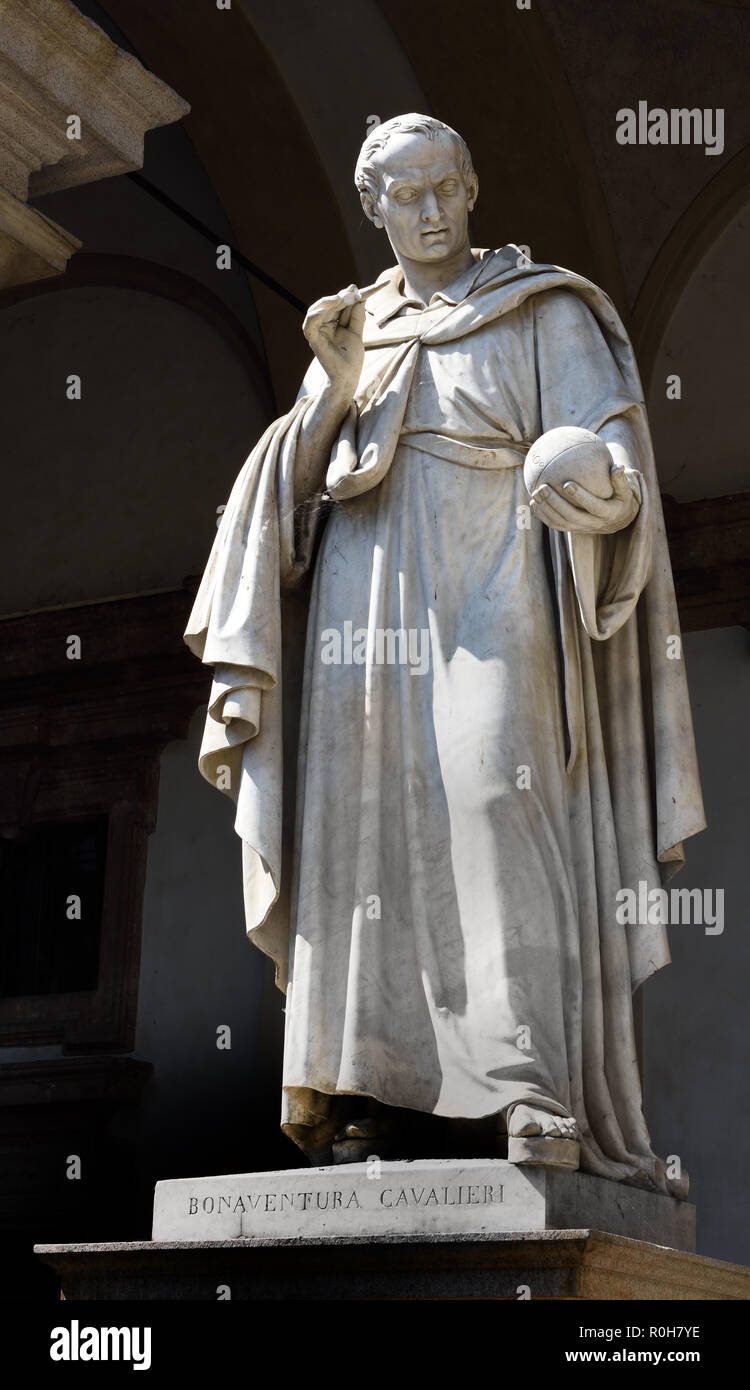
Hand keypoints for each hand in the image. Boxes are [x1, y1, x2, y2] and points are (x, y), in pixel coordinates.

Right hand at [302, 284, 365, 398]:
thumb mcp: (357, 332)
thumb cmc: (351, 357)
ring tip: (343, 298)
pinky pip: (309, 324)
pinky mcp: (313, 339)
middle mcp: (324, 323)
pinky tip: (326, 308)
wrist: (348, 377)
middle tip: (355, 292)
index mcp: (334, 321)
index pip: (343, 303)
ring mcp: (318, 330)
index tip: (373, 287)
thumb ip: (357, 315)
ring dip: (330, 301)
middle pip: (332, 303)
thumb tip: (358, 295)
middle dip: (343, 297)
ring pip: (319, 309)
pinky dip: (315, 315)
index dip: (356, 295)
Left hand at [529, 461, 640, 533]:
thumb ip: (621, 480)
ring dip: (546, 509)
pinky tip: (533, 502)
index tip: (567, 483)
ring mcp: (582, 528)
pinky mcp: (573, 530)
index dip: (580, 497)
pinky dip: (543, 515)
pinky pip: (555, 525)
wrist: (617, 521)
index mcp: (607, 513)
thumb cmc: (620, 499)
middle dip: (556, 503)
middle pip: (572, 516)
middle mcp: (594, 524)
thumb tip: (617, 466)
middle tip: (543, 487)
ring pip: (561, 522)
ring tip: (535, 493)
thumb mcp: (626, 491)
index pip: (593, 506)